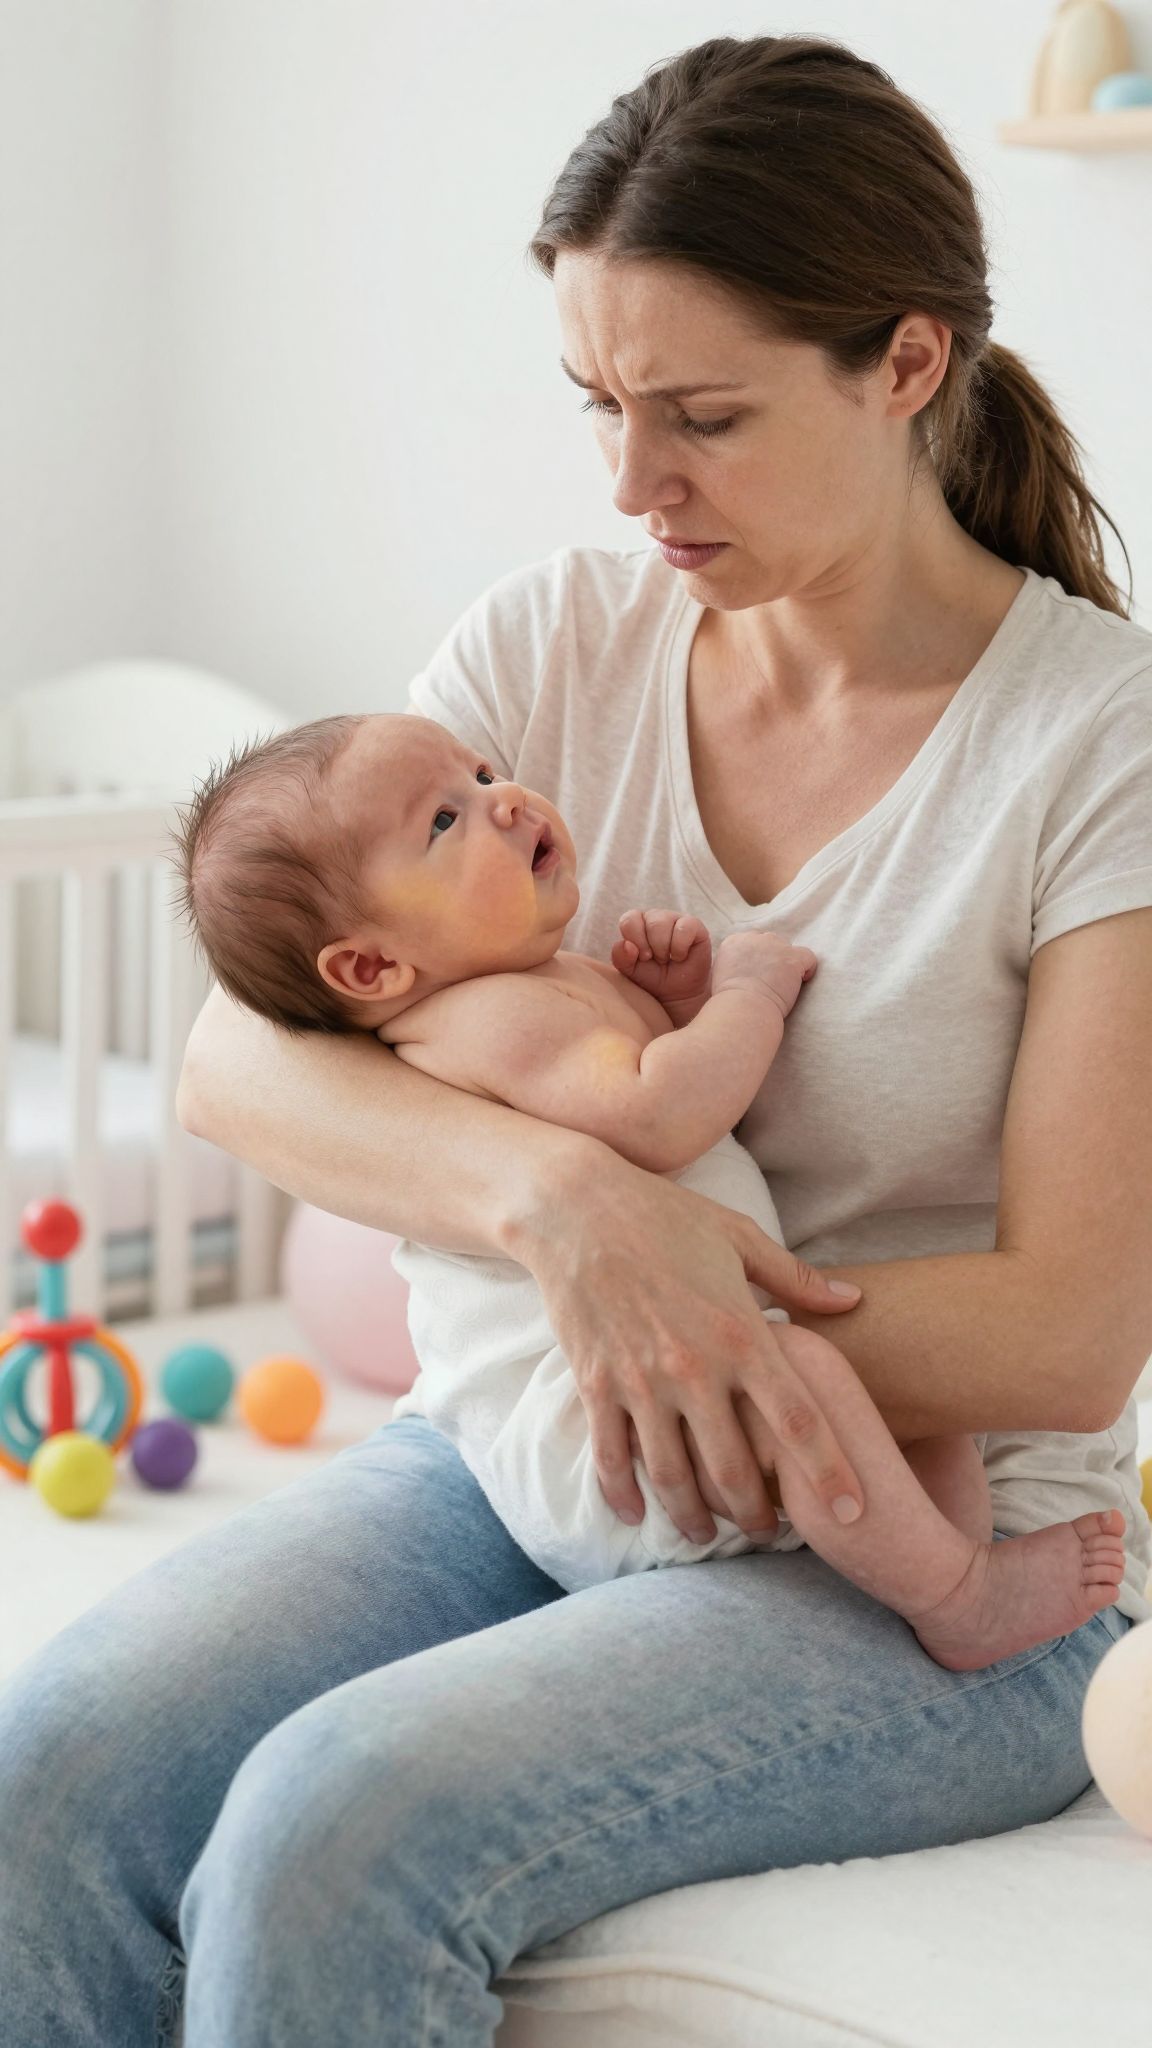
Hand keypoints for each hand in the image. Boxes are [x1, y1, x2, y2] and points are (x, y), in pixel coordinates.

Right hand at [514, 1142, 863, 1541]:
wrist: (576, 1208)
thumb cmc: (665, 1216)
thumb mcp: (738, 1237)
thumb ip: (796, 1279)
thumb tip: (853, 1300)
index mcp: (740, 1334)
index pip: (798, 1422)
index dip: (830, 1474)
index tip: (853, 1513)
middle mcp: (695, 1369)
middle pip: (737, 1469)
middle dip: (758, 1516)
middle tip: (772, 1535)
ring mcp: (642, 1382)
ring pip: (675, 1476)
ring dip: (695, 1518)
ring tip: (709, 1536)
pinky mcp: (597, 1385)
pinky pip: (613, 1456)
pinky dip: (625, 1494)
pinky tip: (638, 1516)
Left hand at [611, 910, 711, 1006]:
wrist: (677, 992)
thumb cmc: (653, 977)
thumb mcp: (631, 971)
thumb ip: (621, 958)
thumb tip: (626, 944)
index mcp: (637, 924)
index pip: (629, 920)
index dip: (635, 940)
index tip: (643, 957)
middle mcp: (655, 917)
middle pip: (649, 922)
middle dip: (652, 947)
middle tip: (658, 960)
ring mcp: (675, 919)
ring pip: (663, 923)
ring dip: (664, 948)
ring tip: (668, 959)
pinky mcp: (694, 925)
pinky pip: (684, 928)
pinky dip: (680, 947)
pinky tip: (681, 956)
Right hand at [713, 930, 817, 1020]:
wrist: (742, 1008)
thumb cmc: (729, 1002)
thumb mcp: (720, 976)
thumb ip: (732, 965)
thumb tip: (742, 970)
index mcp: (734, 942)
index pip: (751, 941)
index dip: (756, 958)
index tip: (756, 974)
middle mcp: (754, 938)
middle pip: (770, 941)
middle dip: (772, 958)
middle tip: (770, 980)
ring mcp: (775, 946)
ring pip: (788, 949)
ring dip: (787, 964)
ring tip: (783, 985)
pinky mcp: (792, 958)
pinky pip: (808, 957)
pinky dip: (807, 969)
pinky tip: (802, 981)